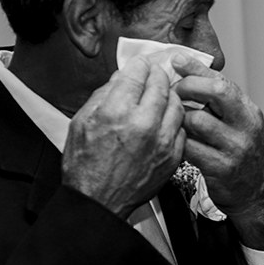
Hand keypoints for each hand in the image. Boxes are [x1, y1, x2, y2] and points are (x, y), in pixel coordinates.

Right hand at [62, 56, 184, 217]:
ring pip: (177, 104)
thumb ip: (104, 95)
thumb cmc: (86, 166)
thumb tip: (121, 78)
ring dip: (170, 95)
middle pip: (161, 85)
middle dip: (157, 75)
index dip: (139, 65)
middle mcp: (143, 125)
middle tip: (153, 74)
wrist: (99, 200)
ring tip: (161, 95)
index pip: (137, 74)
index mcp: (117, 113)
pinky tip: (165, 119)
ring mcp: (162, 142)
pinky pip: (181, 128)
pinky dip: (174, 119)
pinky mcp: (173, 156)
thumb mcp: (81, 122)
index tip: (140, 64)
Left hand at [172, 55, 263, 249]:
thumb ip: (219, 101)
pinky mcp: (221, 168)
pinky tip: (177, 142)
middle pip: (216, 92)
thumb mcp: (239, 124)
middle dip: (188, 87)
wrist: (254, 194)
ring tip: (175, 122)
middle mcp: (246, 127)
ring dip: (179, 118)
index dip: (197, 69)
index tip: (177, 61)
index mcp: (249, 112)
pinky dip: (178, 142)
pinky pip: (189, 147)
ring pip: (197, 120)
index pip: (223, 81)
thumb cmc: (241, 155)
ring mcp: (235, 148)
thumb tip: (188, 71)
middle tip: (174, 93)